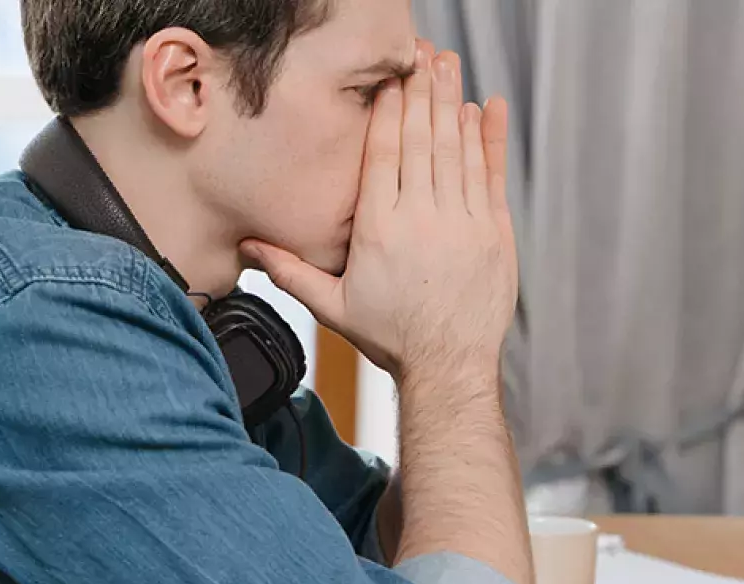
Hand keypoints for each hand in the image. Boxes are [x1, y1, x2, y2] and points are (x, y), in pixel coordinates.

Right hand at [241, 41, 517, 383]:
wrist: (449, 366)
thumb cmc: (392, 337)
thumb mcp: (334, 307)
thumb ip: (292, 272)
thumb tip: (248, 249)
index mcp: (380, 229)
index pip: (384, 155)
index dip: (389, 112)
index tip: (390, 80)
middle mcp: (423, 219)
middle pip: (422, 140)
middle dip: (422, 92)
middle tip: (421, 56)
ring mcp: (464, 223)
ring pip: (457, 150)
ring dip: (453, 103)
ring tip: (447, 68)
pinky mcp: (495, 233)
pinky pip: (491, 175)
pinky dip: (489, 140)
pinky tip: (486, 108)